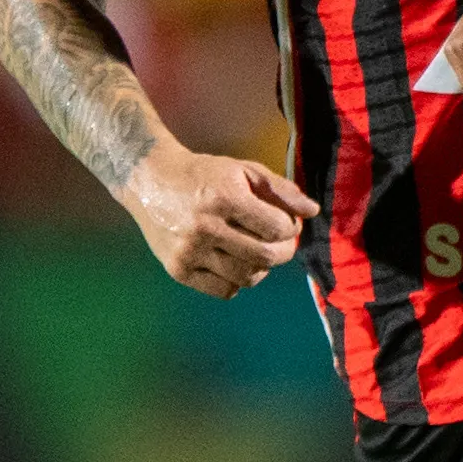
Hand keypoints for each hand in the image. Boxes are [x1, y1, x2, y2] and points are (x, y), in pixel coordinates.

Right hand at [121, 137, 316, 297]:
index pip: (277, 228)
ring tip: (259, 253)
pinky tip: (235, 263)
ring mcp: (189, 250)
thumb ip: (281, 189)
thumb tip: (313, 211)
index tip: (287, 224)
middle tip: (283, 245)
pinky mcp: (177, 269)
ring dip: (262, 268)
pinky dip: (238, 282)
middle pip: (265, 257)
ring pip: (246, 277)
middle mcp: (204, 226)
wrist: (149, 179)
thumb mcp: (243, 170)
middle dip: (284, 252)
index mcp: (224, 197)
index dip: (291, 228)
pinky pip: (223, 290)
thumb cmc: (204, 174)